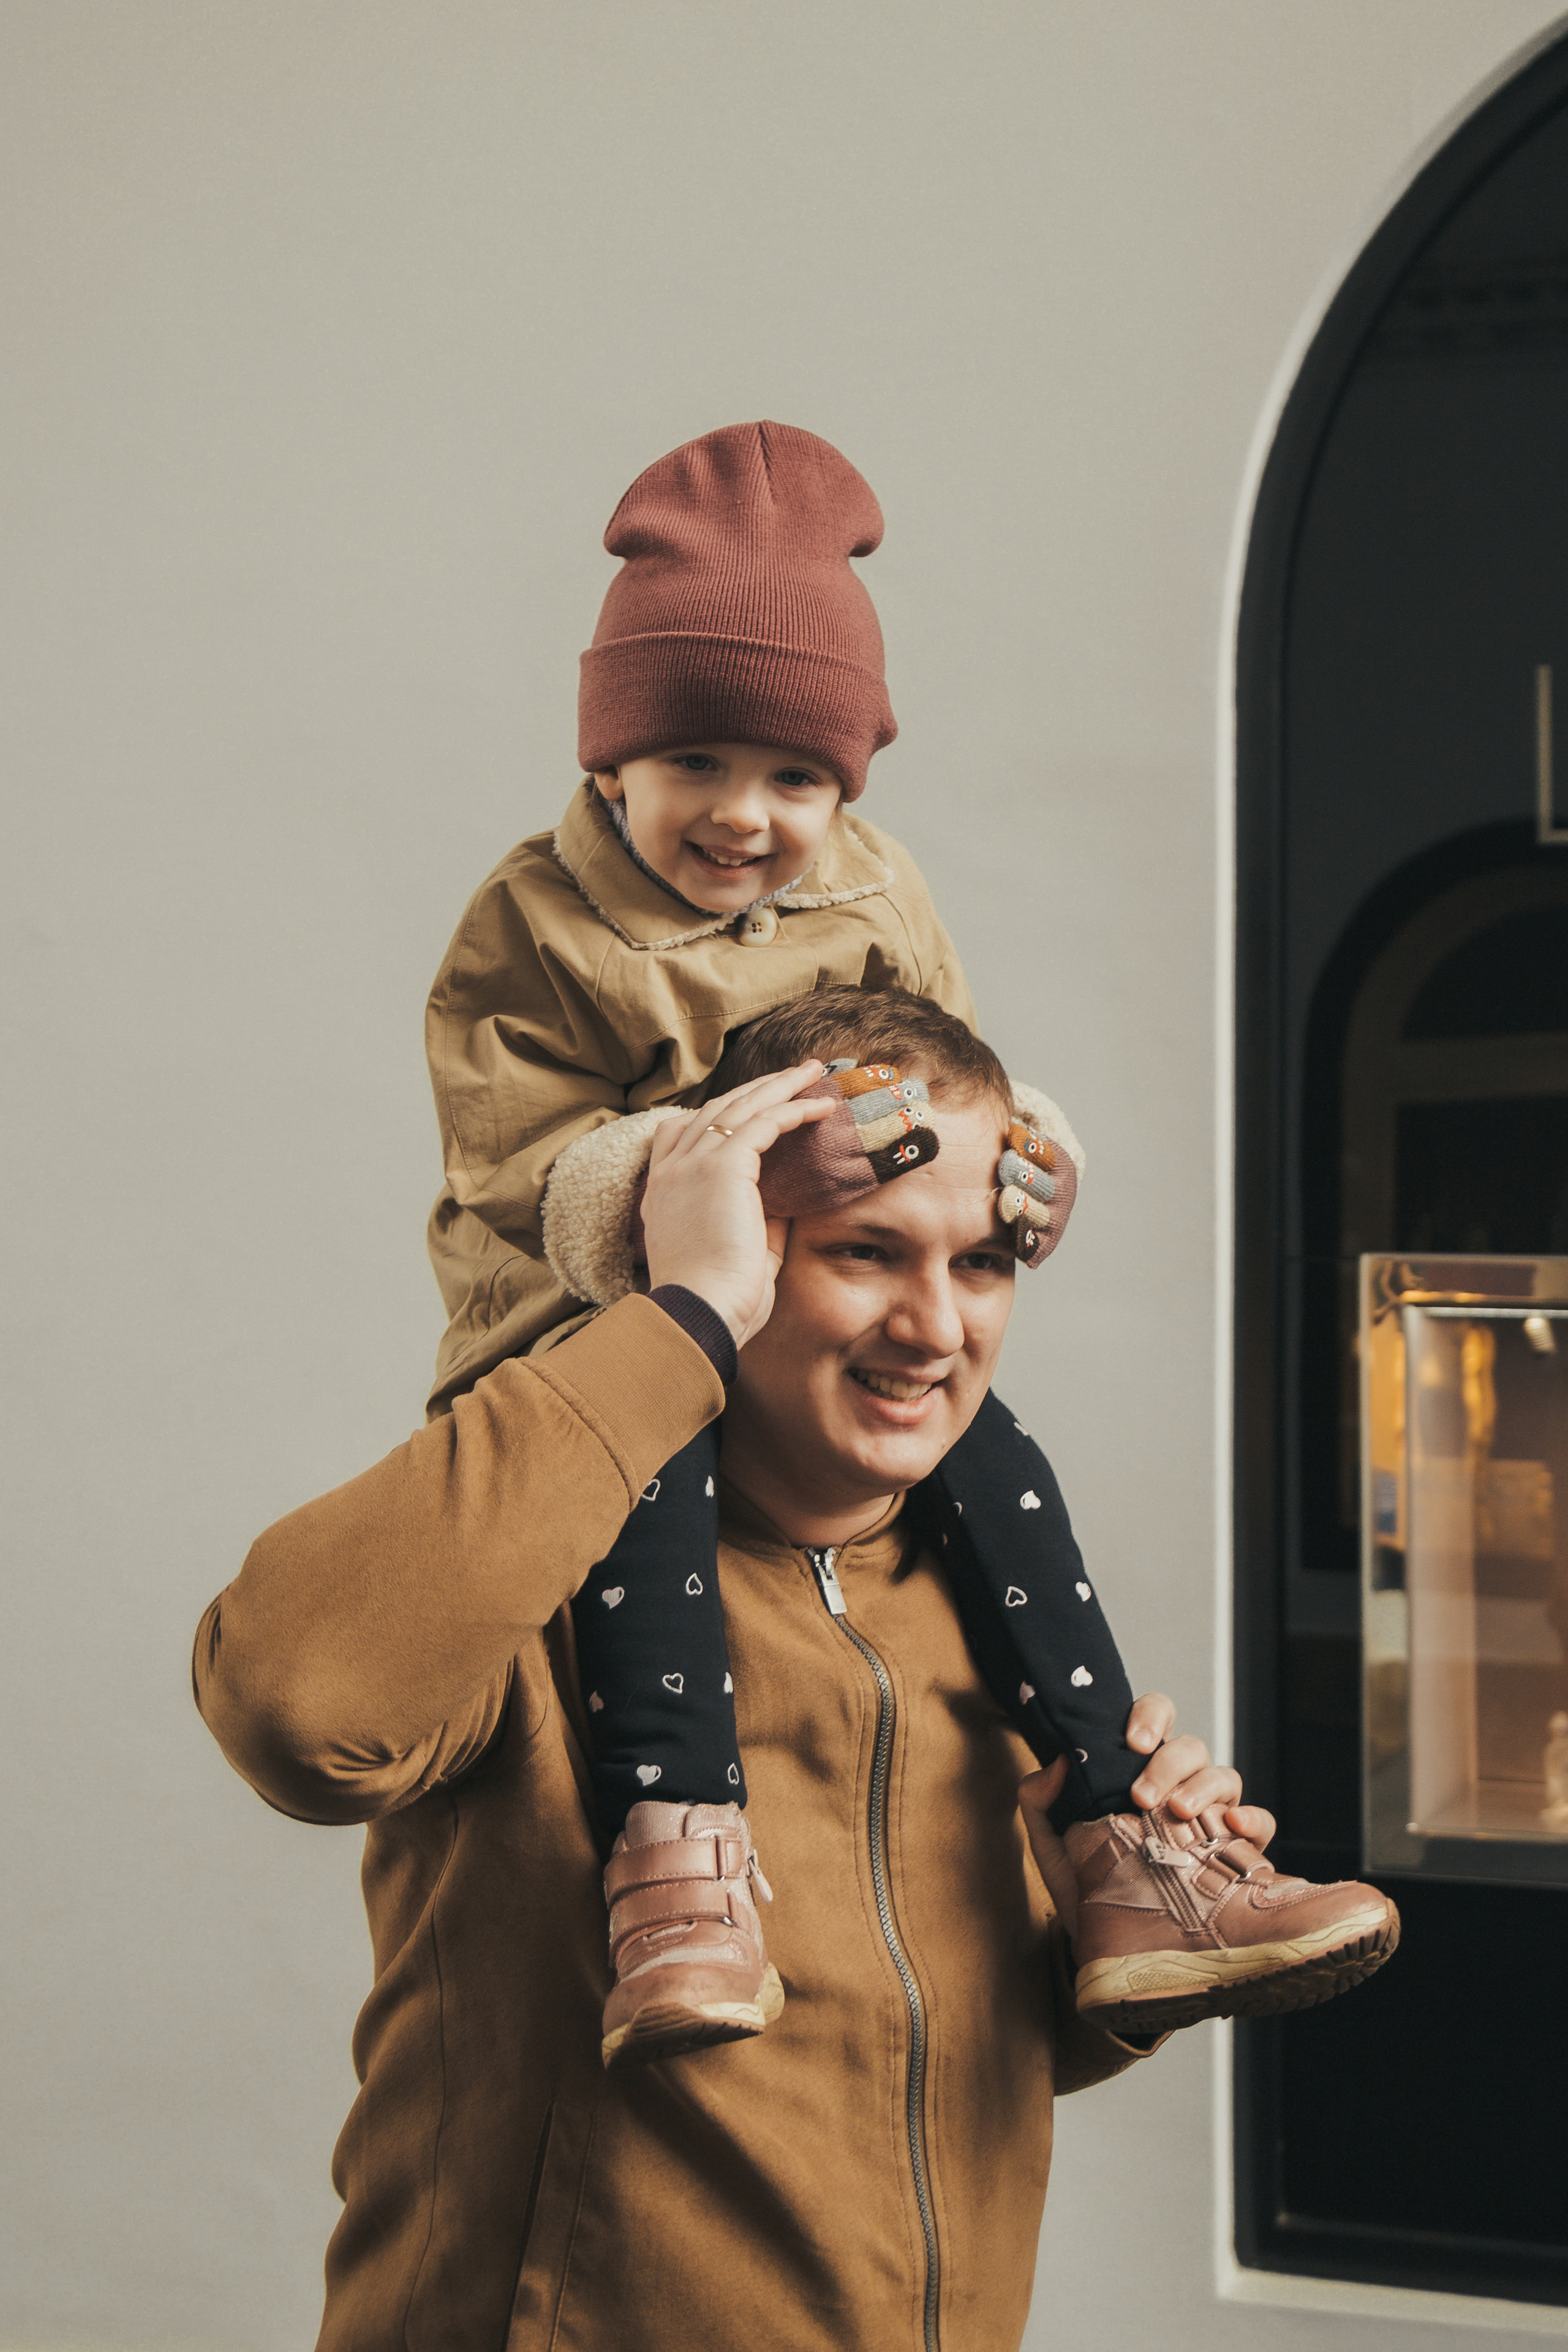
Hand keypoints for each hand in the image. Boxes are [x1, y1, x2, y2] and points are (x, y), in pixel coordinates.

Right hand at [641, 1063, 835, 1347]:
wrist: (699, 1313)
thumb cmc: (717, 1302)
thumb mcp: (736, 1254)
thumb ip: (757, 1224)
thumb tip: (785, 1206)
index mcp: (663, 1193)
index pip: (680, 1133)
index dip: (717, 1114)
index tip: (749, 1106)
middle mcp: (672, 1171)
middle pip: (715, 1110)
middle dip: (756, 1089)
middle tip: (793, 1074)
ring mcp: (693, 1164)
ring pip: (740, 1107)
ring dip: (779, 1086)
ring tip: (812, 1072)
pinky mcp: (723, 1166)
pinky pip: (764, 1122)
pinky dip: (794, 1110)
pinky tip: (821, 1107)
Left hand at [1016, 1695, 1274, 1943]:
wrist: (1115, 1953)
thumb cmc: (1087, 1891)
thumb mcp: (1053, 1847)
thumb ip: (1039, 1801)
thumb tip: (1058, 1762)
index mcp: (1139, 1773)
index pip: (1154, 1720)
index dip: (1149, 1716)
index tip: (1132, 1741)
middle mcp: (1179, 1786)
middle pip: (1190, 1747)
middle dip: (1167, 1762)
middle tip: (1142, 1795)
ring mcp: (1211, 1816)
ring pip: (1223, 1776)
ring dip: (1202, 1786)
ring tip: (1178, 1811)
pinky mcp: (1238, 1852)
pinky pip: (1260, 1822)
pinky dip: (1253, 1817)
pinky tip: (1235, 1826)